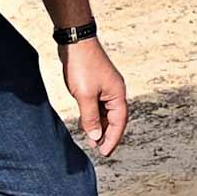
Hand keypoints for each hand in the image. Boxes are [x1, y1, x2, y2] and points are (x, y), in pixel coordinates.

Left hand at [61, 39, 128, 156]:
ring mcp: (107, 87)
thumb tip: (96, 136)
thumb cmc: (82, 67)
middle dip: (108, 134)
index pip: (119, 122)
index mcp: (117, 94)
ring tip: (92, 139)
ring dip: (101, 125)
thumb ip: (91, 117)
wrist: (76, 43)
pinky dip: (95, 115)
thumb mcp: (85, 96)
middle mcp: (115, 91)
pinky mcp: (97, 83)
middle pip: (116, 118)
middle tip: (98, 149)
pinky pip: (100, 104)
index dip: (113, 139)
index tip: (104, 153)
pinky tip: (87, 121)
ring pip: (107, 111)